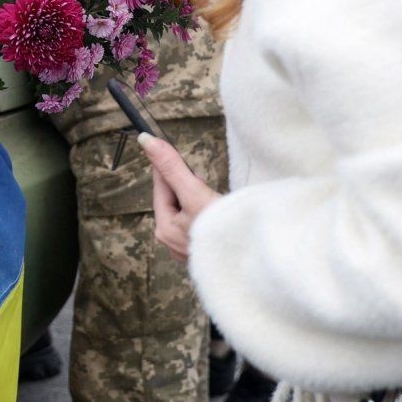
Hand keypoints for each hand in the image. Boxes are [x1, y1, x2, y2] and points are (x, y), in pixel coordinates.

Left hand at [139, 132, 221, 262]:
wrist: (255, 261)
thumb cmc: (223, 230)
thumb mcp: (194, 193)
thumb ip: (172, 167)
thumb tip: (145, 140)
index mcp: (164, 228)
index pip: (160, 187)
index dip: (170, 167)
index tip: (175, 150)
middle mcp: (173, 241)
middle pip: (174, 200)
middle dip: (187, 185)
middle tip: (203, 180)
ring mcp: (190, 249)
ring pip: (188, 211)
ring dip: (198, 199)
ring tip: (215, 198)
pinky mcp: (207, 252)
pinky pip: (201, 224)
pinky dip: (208, 214)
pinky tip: (221, 214)